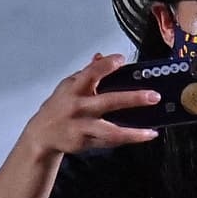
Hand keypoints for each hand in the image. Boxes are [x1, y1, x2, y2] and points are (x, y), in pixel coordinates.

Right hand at [19, 53, 159, 157]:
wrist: (43, 134)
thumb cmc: (60, 106)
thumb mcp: (69, 86)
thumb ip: (88, 72)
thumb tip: (101, 56)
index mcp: (74, 89)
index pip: (90, 73)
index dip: (105, 65)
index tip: (121, 60)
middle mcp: (79, 107)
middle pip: (108, 101)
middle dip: (133, 98)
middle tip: (154, 96)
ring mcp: (82, 126)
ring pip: (111, 130)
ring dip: (133, 132)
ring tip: (151, 130)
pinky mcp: (86, 141)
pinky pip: (111, 141)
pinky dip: (130, 139)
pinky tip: (146, 135)